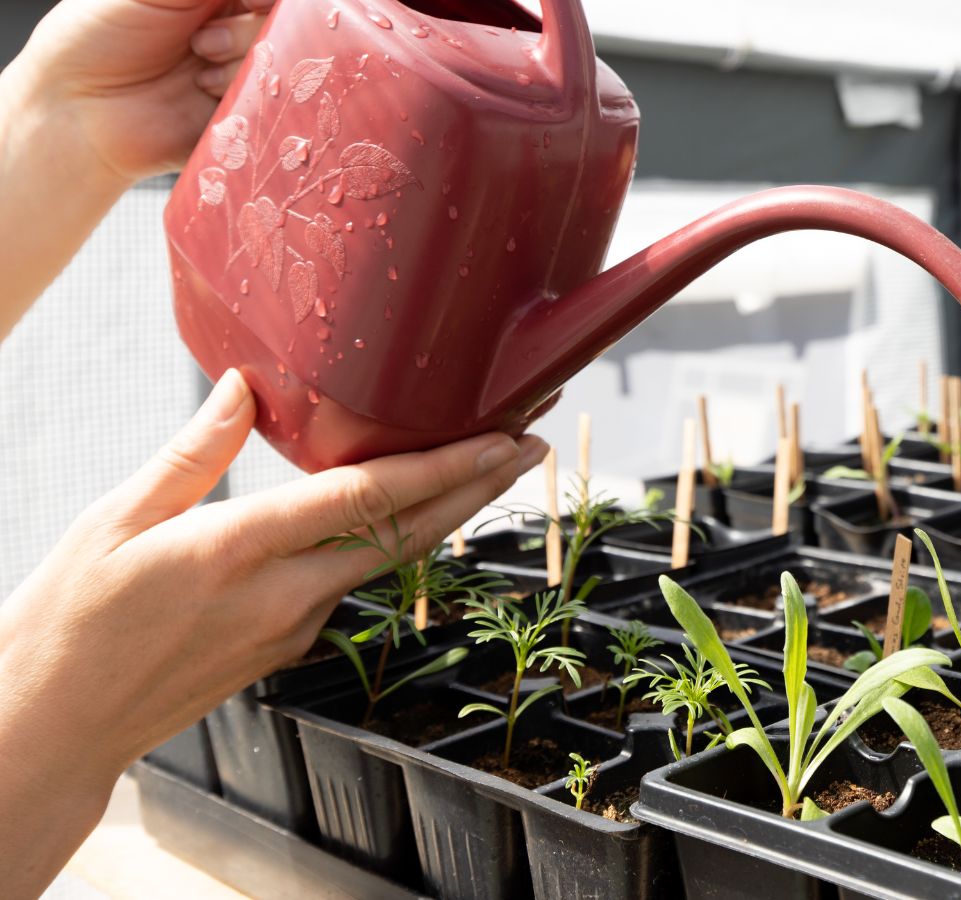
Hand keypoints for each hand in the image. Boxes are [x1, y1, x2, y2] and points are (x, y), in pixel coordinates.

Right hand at [0, 370, 544, 893]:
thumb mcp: (114, 521)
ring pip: (388, 559)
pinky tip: (403, 512)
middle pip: (406, 532)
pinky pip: (350, 583)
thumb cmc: (69, 620)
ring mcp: (293, 629)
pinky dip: (389, 543)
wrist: (57, 727)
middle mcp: (283, 595)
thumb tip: (247, 386)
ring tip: (487, 466)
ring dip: (444, 512)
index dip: (444, 467)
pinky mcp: (288, 648)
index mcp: (237, 551)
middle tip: (530, 443)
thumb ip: (193, 453)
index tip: (501, 439)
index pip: (366, 499)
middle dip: (477, 486)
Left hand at [15, 0, 275, 184]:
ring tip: (197, 76)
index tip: (250, 2)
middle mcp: (238, 29)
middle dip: (247, 31)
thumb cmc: (101, 35)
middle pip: (285, 23)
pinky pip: (274, 103)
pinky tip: (206, 97)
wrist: (79, 109)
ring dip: (239, 66)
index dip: (267, 0)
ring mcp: (244, 72)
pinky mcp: (246, 113)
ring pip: (283, 62)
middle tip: (202, 42)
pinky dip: (244, 97)